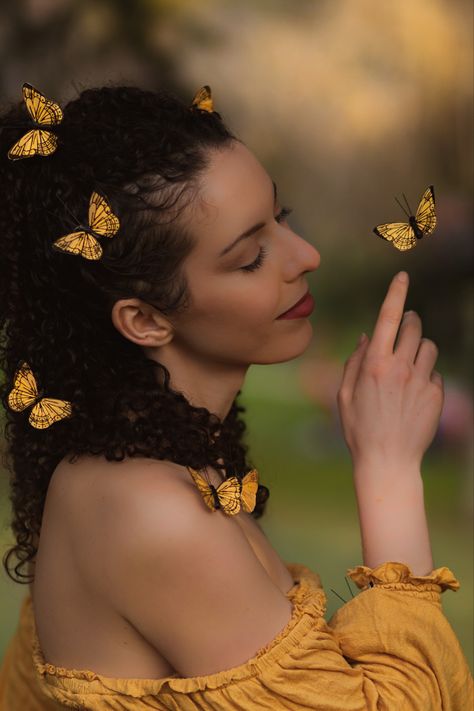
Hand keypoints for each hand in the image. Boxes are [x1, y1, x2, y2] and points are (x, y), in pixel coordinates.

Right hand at [337, 272, 443, 470]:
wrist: (388, 461)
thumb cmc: (359, 428)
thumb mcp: (345, 394)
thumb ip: (355, 361)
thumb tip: (368, 335)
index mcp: (375, 364)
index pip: (388, 318)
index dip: (396, 293)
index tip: (402, 276)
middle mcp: (400, 367)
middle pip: (414, 327)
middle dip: (410, 321)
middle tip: (406, 325)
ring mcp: (421, 381)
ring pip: (429, 347)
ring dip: (420, 347)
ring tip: (409, 364)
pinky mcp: (436, 395)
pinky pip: (435, 373)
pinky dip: (426, 375)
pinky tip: (414, 393)